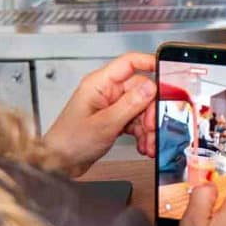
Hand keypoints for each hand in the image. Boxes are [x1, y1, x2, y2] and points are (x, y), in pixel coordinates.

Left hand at [42, 52, 155, 176]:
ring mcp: (110, 106)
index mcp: (99, 84)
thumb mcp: (104, 123)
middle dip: (150, 111)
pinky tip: (142, 144)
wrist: (58, 164)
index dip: (149, 62)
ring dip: (148, 127)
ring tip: (148, 142)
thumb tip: (151, 88)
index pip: (129, 63)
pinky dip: (142, 134)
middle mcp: (106, 92)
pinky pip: (135, 121)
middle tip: (153, 127)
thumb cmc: (69, 142)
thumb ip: (130, 104)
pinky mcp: (113, 120)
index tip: (167, 70)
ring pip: (141, 109)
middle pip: (141, 91)